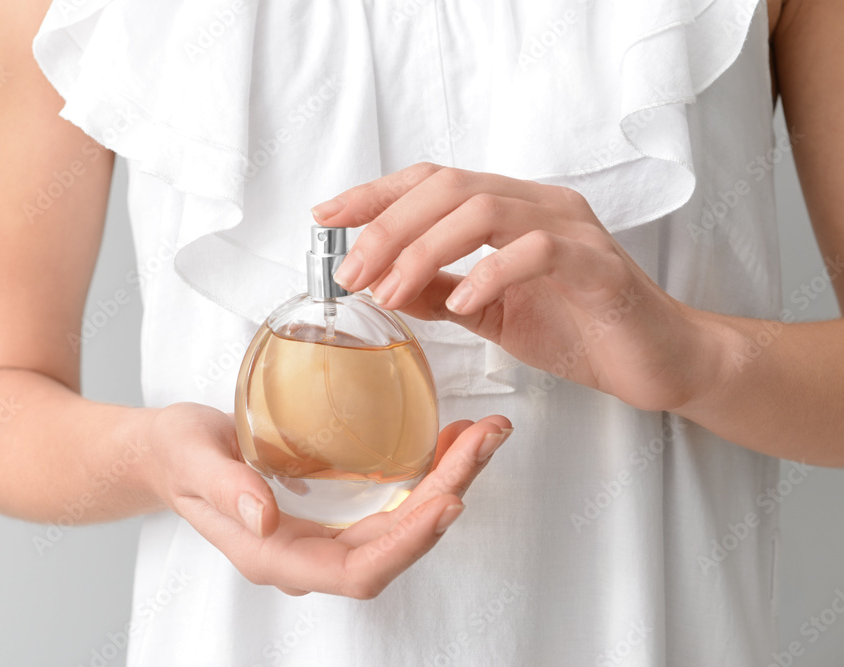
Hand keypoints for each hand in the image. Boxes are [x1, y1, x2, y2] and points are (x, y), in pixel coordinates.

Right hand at [144, 402, 511, 597]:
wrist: (166, 453)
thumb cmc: (175, 455)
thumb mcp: (192, 458)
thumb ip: (226, 488)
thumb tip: (265, 520)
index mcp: (273, 554)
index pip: (355, 571)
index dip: (406, 544)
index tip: (445, 503)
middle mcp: (307, 553)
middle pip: (394, 545)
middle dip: (446, 496)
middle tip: (482, 442)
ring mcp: (323, 535)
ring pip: (401, 525)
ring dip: (447, 484)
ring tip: (480, 438)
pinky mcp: (334, 509)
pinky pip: (392, 503)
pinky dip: (427, 475)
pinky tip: (447, 443)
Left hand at [314, 163, 720, 411]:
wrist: (657, 360)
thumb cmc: (578, 328)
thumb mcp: (490, 313)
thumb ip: (440, 292)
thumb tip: (381, 284)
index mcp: (510, 210)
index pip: (432, 181)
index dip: (375, 194)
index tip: (326, 217)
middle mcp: (538, 205)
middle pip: (447, 188)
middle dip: (386, 226)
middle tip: (350, 272)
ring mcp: (571, 230)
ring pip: (483, 210)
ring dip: (423, 251)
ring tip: (390, 292)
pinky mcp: (597, 265)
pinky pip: (535, 252)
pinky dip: (487, 274)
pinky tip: (460, 303)